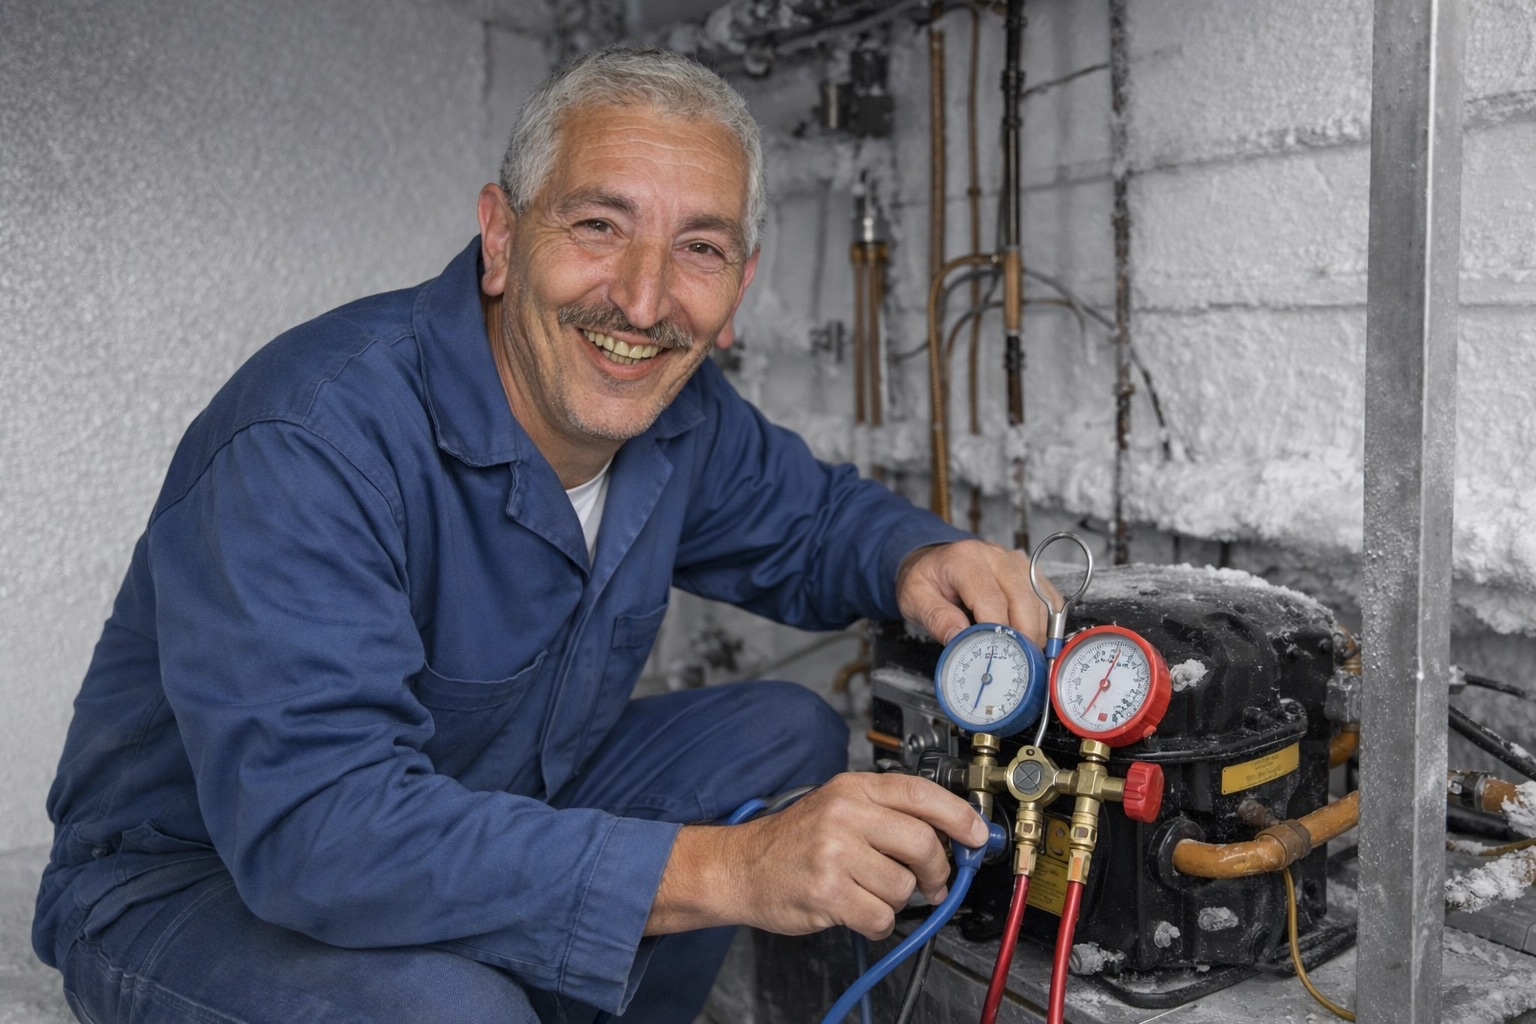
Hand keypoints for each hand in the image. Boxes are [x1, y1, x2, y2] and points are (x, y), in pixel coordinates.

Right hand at [646, 773, 987, 939]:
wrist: (740, 867)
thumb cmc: (794, 841)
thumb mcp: (838, 806)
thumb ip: (888, 814)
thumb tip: (950, 835)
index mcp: (852, 788)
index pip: (920, 794)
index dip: (959, 816)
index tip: (977, 835)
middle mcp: (844, 815)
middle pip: (922, 844)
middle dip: (936, 872)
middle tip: (932, 883)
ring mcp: (834, 853)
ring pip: (903, 886)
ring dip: (895, 899)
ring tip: (869, 892)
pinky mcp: (827, 892)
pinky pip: (880, 917)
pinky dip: (876, 924)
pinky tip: (858, 911)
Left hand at [895, 539, 1059, 647]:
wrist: (933, 561)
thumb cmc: (926, 579)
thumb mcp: (915, 599)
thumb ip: (937, 619)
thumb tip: (960, 639)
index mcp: (966, 559)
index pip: (991, 600)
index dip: (998, 632)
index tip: (997, 656)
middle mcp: (995, 556)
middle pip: (1024, 600)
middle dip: (1024, 636)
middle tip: (1017, 664)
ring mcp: (1016, 562)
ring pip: (1040, 600)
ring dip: (1037, 631)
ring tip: (1024, 656)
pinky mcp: (1028, 572)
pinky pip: (1048, 598)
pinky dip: (1047, 621)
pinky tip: (1034, 638)